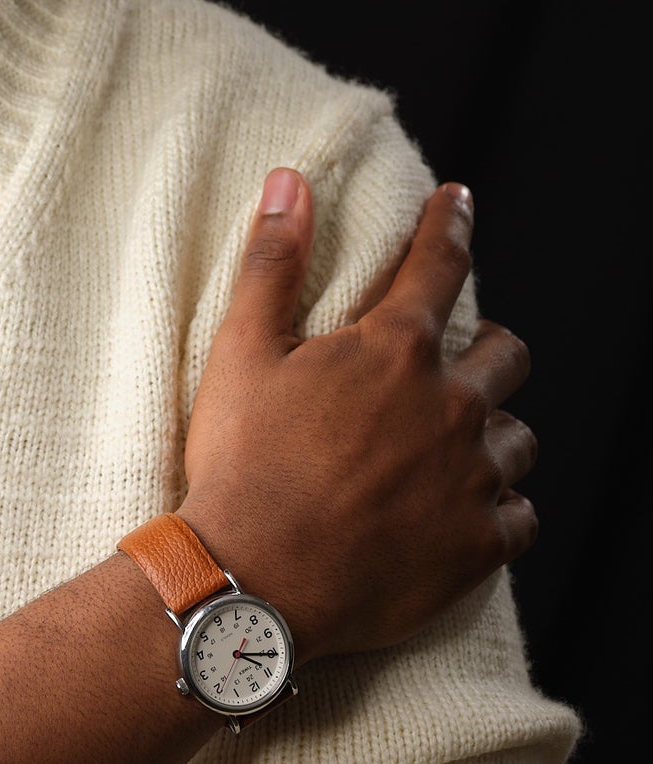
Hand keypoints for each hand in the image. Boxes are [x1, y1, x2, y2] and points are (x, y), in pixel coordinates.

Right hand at [178, 170, 536, 661]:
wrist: (255, 582)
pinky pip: (521, 514)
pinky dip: (501, 505)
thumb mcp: (242, 350)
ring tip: (458, 441)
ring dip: (494, 429)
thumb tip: (290, 181)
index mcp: (394, 351)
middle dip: (486, 346)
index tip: (459, 200)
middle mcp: (451, 407)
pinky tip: (467, 507)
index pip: (439, 265)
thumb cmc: (243, 461)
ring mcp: (472, 481)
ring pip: (519, 437)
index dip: (450, 224)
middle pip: (505, 355)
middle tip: (456, 356)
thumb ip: (273, 261)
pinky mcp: (480, 548)